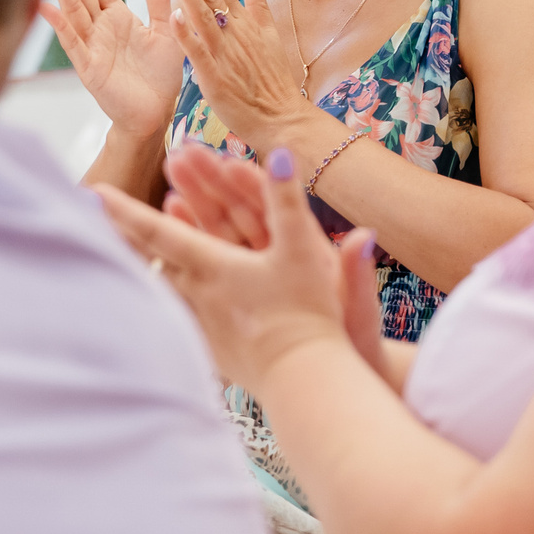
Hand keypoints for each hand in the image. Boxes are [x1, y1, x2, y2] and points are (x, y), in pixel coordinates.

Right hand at [42, 0, 184, 138]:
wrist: (156, 113)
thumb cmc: (160, 76)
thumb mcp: (166, 30)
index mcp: (116, 16)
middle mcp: (99, 28)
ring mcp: (91, 46)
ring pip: (71, 10)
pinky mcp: (89, 67)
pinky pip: (73, 43)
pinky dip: (60, 25)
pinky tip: (47, 8)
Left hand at [96, 146, 353, 391]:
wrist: (303, 377)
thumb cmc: (306, 313)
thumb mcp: (303, 249)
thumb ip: (288, 199)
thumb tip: (277, 153)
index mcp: (213, 265)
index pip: (158, 232)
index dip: (125, 210)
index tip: (93, 193)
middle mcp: (197, 293)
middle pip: (149, 258)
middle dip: (122, 233)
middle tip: (91, 216)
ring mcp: (200, 323)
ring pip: (158, 289)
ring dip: (137, 267)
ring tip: (117, 254)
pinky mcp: (210, 349)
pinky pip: (174, 319)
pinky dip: (157, 304)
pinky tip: (151, 306)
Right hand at [162, 145, 384, 366]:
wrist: (337, 379)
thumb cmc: (352, 343)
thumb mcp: (356, 310)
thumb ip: (356, 274)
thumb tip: (365, 237)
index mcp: (307, 251)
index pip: (276, 210)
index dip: (253, 184)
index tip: (228, 160)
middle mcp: (280, 256)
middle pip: (239, 212)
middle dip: (211, 184)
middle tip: (182, 155)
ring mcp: (258, 273)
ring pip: (221, 235)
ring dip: (195, 208)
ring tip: (168, 184)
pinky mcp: (241, 294)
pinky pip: (211, 266)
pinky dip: (190, 245)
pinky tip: (167, 230)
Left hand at [166, 0, 311, 147]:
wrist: (282, 119)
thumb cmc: (273, 83)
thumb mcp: (271, 38)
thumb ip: (260, 6)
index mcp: (245, 24)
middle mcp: (234, 34)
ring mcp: (224, 54)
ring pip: (203, 17)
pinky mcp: (214, 77)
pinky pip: (198, 52)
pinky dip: (187, 34)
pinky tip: (174, 15)